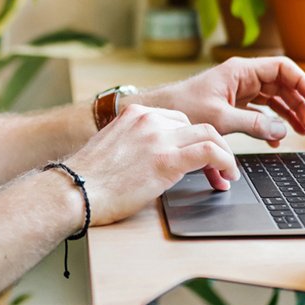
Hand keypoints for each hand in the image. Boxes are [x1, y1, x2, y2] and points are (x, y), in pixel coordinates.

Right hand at [65, 103, 239, 225]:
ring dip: (225, 153)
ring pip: (210, 134)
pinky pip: (209, 153)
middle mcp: (149, 119)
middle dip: (213, 145)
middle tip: (221, 165)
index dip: (193, 138)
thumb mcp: (114, 146)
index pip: (178, 119)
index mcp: (136, 114)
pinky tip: (227, 176)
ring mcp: (158, 137)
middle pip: (197, 124)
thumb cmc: (89, 178)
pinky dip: (226, 162)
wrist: (75, 190)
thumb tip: (152, 157)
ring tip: (229, 171)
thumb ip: (136, 143)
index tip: (201, 155)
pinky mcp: (167, 160)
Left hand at [139, 56, 304, 147]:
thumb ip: (253, 124)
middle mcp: (242, 77)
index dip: (302, 82)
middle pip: (281, 85)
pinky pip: (260, 111)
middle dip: (299, 104)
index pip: (282, 68)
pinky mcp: (233, 104)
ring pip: (273, 99)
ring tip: (302, 131)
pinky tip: (277, 138)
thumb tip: (281, 130)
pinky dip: (270, 123)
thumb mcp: (221, 117)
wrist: (162, 112)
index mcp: (241, 71)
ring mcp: (238, 91)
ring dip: (288, 115)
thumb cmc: (184, 106)